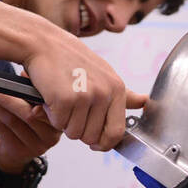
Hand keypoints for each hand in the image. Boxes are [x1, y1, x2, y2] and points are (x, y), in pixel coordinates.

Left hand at [0, 85, 61, 171]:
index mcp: (58, 119)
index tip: (15, 86)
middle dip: (6, 99)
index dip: (31, 96)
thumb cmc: (28, 119)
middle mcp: (50, 135)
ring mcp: (34, 146)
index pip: (44, 107)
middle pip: (26, 115)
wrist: (20, 149)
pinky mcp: (18, 150)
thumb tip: (25, 73)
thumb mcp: (35, 103)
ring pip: (10, 121)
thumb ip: (33, 88)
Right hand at [21, 21, 146, 151]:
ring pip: (74, 133)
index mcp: (117, 88)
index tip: (95, 144)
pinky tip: (51, 97)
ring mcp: (85, 96)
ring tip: (61, 101)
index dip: (104, 144)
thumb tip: (145, 102)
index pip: (117, 132)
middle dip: (78, 130)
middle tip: (71, 111)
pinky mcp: (64, 99)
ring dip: (64, 123)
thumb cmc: (71, 59)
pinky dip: (51, 115)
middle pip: (92, 137)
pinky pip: (58, 124)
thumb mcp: (104, 73)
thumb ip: (123, 94)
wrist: (42, 43)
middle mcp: (104, 93)